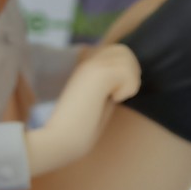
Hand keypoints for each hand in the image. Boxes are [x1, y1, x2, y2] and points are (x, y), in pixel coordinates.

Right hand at [24, 44, 141, 175]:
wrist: (60, 139)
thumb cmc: (80, 129)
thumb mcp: (98, 101)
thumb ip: (109, 87)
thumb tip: (129, 80)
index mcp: (86, 66)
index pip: (116, 52)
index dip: (124, 71)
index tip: (114, 94)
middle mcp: (87, 61)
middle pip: (124, 50)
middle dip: (130, 73)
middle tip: (118, 95)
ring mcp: (91, 64)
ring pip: (128, 57)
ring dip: (129, 81)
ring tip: (114, 97)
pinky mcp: (97, 72)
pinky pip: (127, 71)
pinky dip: (128, 89)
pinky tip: (113, 100)